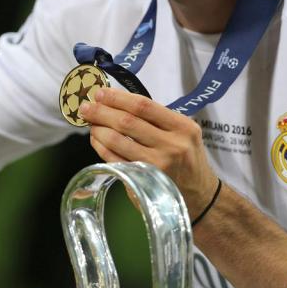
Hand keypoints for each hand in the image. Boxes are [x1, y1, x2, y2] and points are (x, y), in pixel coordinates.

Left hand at [80, 87, 217, 215]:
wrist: (199, 194)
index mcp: (182, 127)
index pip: (144, 106)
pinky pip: (115, 160)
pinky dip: (101, 147)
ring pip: (118, 141)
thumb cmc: (186, 157)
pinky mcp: (143, 181)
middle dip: (102, 112)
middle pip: (127, 122)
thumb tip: (115, 101)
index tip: (101, 93)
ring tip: (90, 123)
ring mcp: (157, 166)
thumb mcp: (182, 133)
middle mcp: (172, 145)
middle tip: (86, 107)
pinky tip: (96, 140)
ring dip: (98, 129)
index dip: (118, 98)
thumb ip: (156, 118)